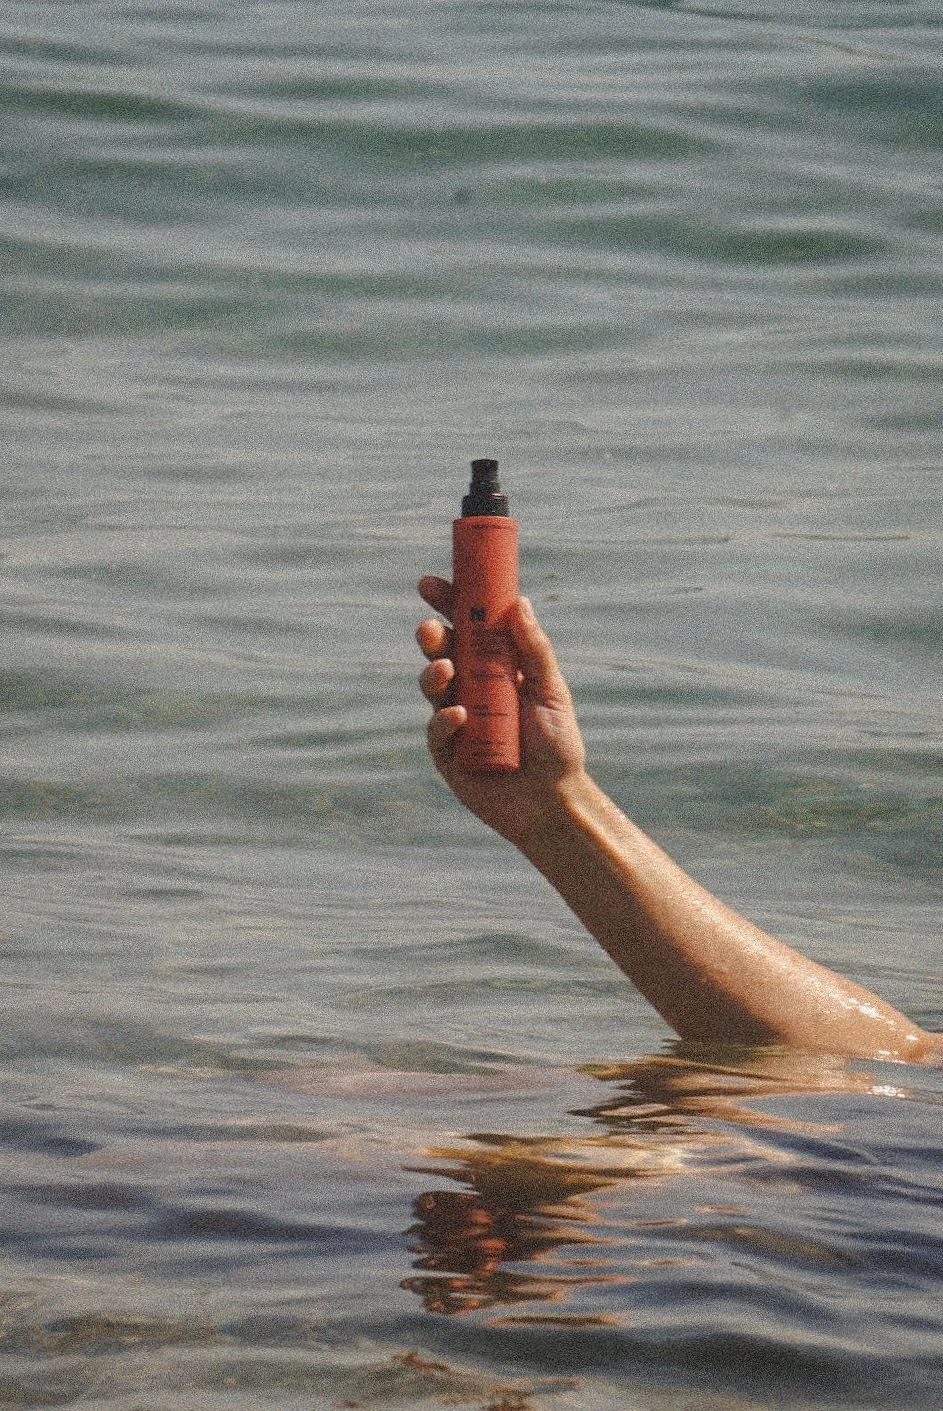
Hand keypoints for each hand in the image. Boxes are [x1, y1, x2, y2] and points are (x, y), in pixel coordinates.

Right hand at [416, 576, 585, 847]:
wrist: (553, 801)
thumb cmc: (557, 745)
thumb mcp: (551, 692)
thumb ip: (535, 650)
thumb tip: (520, 602)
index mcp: (494, 667)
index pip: (466, 629)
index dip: (448, 605)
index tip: (431, 585)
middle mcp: (471, 688)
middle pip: (441, 653)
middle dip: (431, 637)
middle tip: (429, 629)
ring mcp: (456, 719)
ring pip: (432, 686)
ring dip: (433, 673)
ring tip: (446, 669)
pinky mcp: (447, 752)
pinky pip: (436, 729)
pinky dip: (445, 719)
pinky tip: (460, 716)